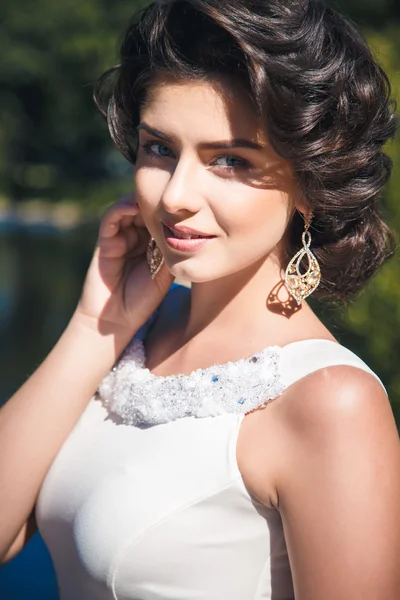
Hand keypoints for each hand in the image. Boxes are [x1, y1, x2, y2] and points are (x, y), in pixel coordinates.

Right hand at [76, 194, 173, 335]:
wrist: (118, 319)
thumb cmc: (144, 299)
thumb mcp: (167, 271)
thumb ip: (174, 249)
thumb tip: (192, 228)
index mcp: (151, 243)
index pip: (161, 216)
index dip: (172, 207)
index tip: (187, 199)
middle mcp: (135, 237)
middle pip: (146, 208)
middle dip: (158, 199)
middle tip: (172, 192)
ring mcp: (119, 238)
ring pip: (129, 209)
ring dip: (141, 200)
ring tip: (156, 196)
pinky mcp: (105, 242)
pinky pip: (112, 218)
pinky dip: (122, 208)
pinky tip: (135, 205)